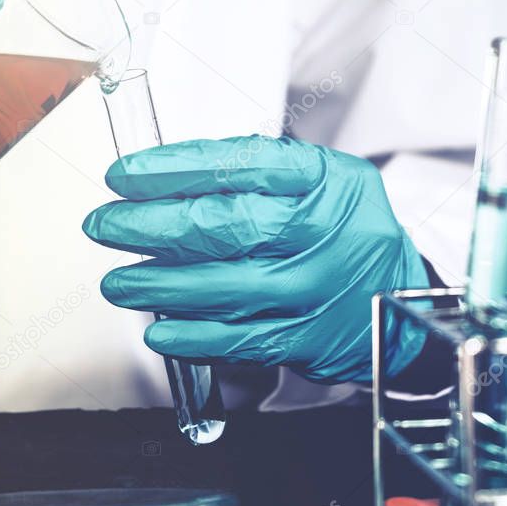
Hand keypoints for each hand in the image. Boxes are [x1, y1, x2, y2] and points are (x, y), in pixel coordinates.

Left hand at [83, 136, 430, 383]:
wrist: (402, 299)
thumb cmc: (346, 230)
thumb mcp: (324, 179)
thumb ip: (258, 170)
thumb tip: (168, 173)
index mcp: (326, 181)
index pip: (243, 165)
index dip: (175, 168)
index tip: (126, 174)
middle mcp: (322, 233)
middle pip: (225, 225)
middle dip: (150, 226)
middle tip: (104, 225)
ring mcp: (313, 290)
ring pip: (223, 287)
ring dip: (157, 286)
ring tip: (116, 282)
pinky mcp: (304, 339)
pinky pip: (238, 340)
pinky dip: (192, 338)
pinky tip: (158, 331)